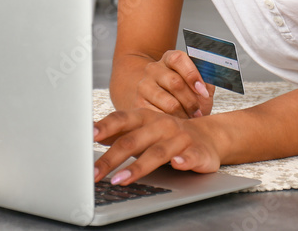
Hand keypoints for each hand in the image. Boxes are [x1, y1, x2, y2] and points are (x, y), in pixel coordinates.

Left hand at [93, 108, 220, 184]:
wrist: (208, 136)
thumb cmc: (167, 135)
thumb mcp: (142, 130)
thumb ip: (119, 133)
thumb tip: (89, 134)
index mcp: (145, 117)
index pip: (121, 120)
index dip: (105, 127)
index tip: (89, 135)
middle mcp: (161, 125)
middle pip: (133, 141)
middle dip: (111, 159)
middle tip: (94, 173)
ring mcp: (180, 138)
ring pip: (157, 153)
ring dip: (137, 167)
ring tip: (120, 179)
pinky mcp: (197, 151)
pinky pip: (190, 157)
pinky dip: (183, 161)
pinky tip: (177, 165)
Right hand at [134, 50, 213, 117]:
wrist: (162, 102)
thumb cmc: (186, 94)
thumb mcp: (199, 84)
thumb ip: (207, 79)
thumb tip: (212, 75)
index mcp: (170, 59)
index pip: (178, 59)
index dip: (192, 75)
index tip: (203, 92)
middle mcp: (154, 69)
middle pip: (175, 83)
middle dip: (191, 101)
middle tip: (198, 111)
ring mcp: (144, 86)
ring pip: (168, 102)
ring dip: (183, 114)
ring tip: (189, 118)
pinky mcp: (139, 103)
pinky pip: (158, 116)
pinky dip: (171, 122)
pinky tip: (176, 122)